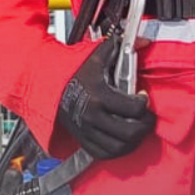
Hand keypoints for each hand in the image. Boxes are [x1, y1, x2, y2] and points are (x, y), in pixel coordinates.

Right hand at [57, 37, 155, 159]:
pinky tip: (123, 140)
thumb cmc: (73, 71)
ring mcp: (88, 131)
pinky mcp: (83, 140)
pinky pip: (106, 154)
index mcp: (99, 96)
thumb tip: (143, 41)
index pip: (134, 108)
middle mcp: (93, 117)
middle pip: (130, 132)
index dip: (143, 103)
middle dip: (145, 125)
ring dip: (134, 140)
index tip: (142, 97)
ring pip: (120, 147)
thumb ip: (119, 48)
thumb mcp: (96, 56)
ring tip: (137, 128)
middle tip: (146, 117)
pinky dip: (119, 150)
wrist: (47, 86)